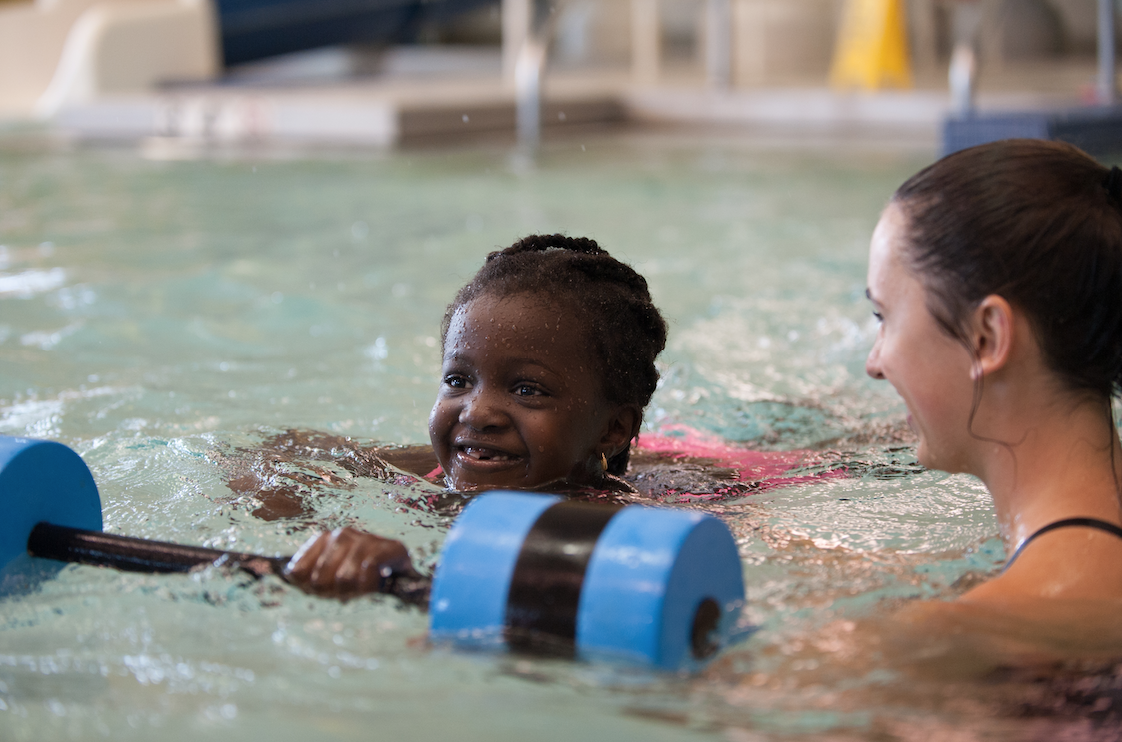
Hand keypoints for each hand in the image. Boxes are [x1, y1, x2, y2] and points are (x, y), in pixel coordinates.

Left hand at [284, 527, 413, 600]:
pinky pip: (368, 570)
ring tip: (359, 592)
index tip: (322, 593)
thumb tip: (286, 574)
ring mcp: (366, 539)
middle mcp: (342, 534)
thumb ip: (304, 576)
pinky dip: (368, 585)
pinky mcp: (390, 547)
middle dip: (331, 594)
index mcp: (324, 540)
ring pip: (344, 577)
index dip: (308, 589)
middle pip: (319, 579)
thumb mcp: (328, 579)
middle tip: (345, 595)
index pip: (298, 572)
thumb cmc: (360, 579)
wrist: (403, 577)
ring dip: (352, 592)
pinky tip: (374, 587)